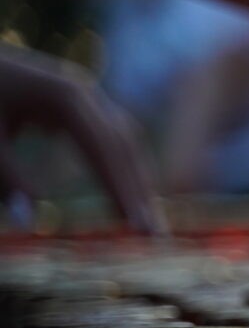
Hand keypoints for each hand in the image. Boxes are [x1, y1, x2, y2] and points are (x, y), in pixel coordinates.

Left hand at [0, 46, 165, 232]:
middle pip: (126, 146)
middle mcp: (85, 93)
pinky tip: (126, 192)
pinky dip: (122, 166)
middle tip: (155, 234)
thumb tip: (28, 223)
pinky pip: (111, 137)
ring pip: (124, 140)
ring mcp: (85, 96)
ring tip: (146, 219)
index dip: (124, 190)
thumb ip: (7, 176)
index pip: (107, 151)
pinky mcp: (79, 104)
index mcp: (66, 97)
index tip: (138, 228)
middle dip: (142, 190)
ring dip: (138, 179)